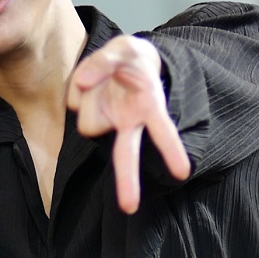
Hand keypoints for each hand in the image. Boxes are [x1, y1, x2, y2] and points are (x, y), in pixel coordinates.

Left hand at [66, 36, 189, 213]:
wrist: (123, 60)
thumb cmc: (132, 59)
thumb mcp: (123, 49)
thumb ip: (104, 61)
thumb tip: (83, 82)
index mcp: (150, 106)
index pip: (163, 131)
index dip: (172, 150)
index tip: (183, 173)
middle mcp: (130, 122)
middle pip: (127, 155)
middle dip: (128, 181)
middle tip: (129, 208)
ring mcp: (108, 123)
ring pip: (88, 118)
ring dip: (89, 95)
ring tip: (103, 77)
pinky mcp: (90, 118)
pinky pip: (75, 101)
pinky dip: (79, 89)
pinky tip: (92, 83)